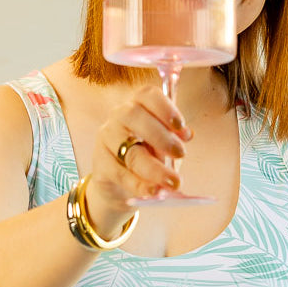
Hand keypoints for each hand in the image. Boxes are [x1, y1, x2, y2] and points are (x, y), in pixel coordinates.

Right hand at [84, 85, 191, 235]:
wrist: (121, 183)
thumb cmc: (147, 155)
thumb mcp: (163, 145)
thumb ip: (174, 138)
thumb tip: (187, 134)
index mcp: (139, 105)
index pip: (148, 95)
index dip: (165, 108)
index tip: (180, 126)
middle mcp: (119, 116)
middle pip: (135, 116)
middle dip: (161, 136)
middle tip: (181, 154)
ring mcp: (107, 138)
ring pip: (129, 151)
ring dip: (154, 168)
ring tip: (173, 182)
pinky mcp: (100, 162)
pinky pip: (120, 173)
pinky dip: (139, 183)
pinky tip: (153, 191)